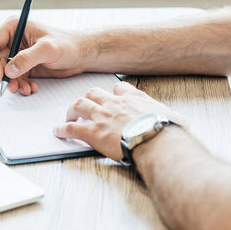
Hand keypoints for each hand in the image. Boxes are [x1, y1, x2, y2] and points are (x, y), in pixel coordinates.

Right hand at [0, 18, 89, 94]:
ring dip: (13, 82)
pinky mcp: (23, 64)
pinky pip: (14, 77)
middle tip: (11, 86)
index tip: (0, 75)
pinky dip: (20, 84)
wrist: (80, 55)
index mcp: (14, 27)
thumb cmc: (67, 44)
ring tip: (25, 89)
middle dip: (3, 75)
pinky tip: (31, 87)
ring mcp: (17, 52)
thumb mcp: (47, 49)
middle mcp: (12, 38)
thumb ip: (27, 58)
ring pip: (4, 71)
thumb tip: (9, 70)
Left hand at [54, 82, 185, 160]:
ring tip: (68, 115)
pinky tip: (58, 131)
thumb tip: (172, 121)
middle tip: (84, 105)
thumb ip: (166, 115)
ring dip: (72, 109)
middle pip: (94, 92)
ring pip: (79, 104)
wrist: (157, 141)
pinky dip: (62, 129)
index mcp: (134, 99)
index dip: (114, 93)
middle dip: (88, 98)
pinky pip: (72, 128)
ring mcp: (102, 116)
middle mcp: (114, 103)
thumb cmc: (168, 132)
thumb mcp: (173, 117)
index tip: (112, 96)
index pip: (120, 88)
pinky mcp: (93, 132)